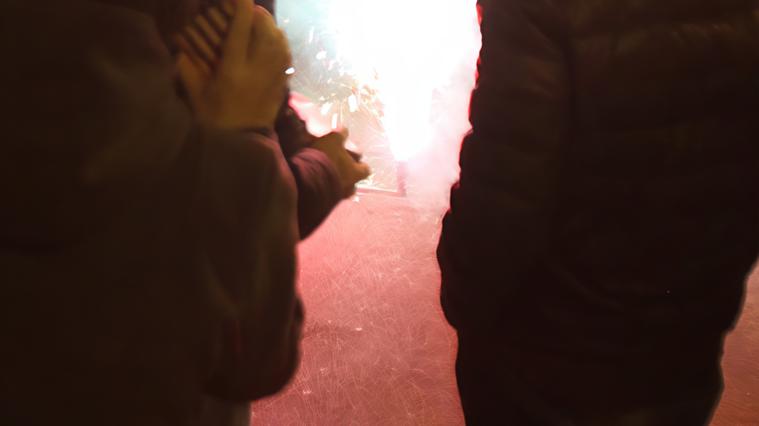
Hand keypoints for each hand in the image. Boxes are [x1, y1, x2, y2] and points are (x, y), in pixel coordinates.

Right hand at [176, 0, 291, 129]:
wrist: (243, 147)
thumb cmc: (215, 121)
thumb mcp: (196, 95)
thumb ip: (187, 70)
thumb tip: (180, 50)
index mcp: (233, 71)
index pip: (241, 31)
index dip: (242, 8)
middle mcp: (256, 71)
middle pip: (266, 33)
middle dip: (260, 16)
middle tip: (251, 9)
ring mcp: (272, 79)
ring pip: (280, 44)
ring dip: (272, 27)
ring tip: (262, 21)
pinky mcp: (281, 86)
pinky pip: (286, 58)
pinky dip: (281, 44)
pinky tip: (274, 40)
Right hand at [312, 128, 371, 197]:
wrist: (305, 182)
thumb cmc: (324, 159)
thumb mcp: (332, 141)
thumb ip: (340, 135)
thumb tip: (344, 130)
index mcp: (355, 173)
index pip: (366, 170)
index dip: (360, 164)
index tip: (354, 159)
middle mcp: (349, 188)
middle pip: (353, 183)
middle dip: (347, 176)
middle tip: (338, 167)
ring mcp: (336, 198)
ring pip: (340, 191)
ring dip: (335, 183)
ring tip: (325, 175)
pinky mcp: (323, 204)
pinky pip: (327, 197)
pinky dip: (324, 190)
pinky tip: (315, 182)